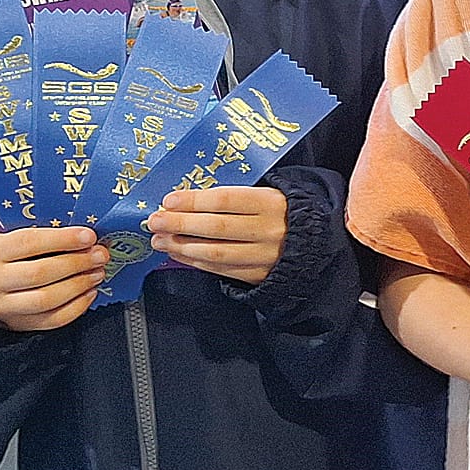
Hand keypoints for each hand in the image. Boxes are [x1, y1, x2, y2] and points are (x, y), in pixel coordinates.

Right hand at [0, 227, 107, 331]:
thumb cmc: (1, 258)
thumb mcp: (7, 238)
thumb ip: (39, 236)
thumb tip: (83, 236)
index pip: (29, 243)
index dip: (63, 239)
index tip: (89, 236)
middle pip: (41, 273)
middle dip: (77, 263)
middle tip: (99, 255)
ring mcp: (3, 308)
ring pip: (48, 299)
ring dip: (80, 284)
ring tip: (97, 272)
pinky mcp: (17, 325)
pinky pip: (53, 320)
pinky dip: (77, 307)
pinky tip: (89, 292)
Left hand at [148, 185, 287, 285]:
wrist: (315, 243)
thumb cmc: (282, 213)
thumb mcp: (268, 194)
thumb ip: (234, 197)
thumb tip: (188, 201)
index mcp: (271, 203)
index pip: (226, 201)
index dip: (194, 201)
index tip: (169, 200)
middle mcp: (268, 230)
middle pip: (216, 228)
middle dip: (180, 224)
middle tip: (155, 221)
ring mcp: (264, 255)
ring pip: (216, 252)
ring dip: (182, 246)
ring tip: (160, 240)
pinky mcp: (258, 275)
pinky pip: (221, 269)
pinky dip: (195, 262)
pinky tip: (178, 254)